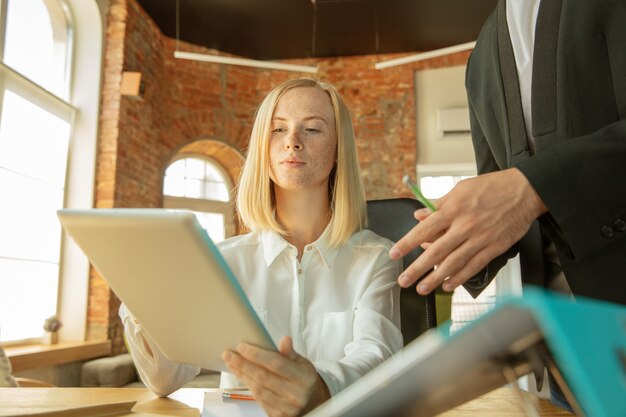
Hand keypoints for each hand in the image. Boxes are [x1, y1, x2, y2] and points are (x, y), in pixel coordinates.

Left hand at [223, 336, 329, 416]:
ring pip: (258, 390)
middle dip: (243, 364)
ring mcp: (286, 408)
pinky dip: (248, 386)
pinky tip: (242, 376)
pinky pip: (259, 400)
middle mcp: (296, 395)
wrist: (313, 404)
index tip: (242, 346)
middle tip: (228, 354)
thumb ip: (291, 353)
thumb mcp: (303, 364)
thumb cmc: (305, 380)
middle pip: (263, 377)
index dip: (258, 355)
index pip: (277, 364)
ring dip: (242, 375)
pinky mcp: (278, 416)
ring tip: (232, 363)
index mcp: (304, 378)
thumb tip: (284, 339)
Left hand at [389, 168, 546, 294]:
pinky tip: (448, 285)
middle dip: (417, 269)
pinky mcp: (494, 248)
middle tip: (403, 281)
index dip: (407, 244)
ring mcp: (480, 239)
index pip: (424, 230)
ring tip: (422, 288)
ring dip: (435, 279)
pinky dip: (460, 278)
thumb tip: (419, 216)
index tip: (394, 254)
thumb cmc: (492, 187)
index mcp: (453, 209)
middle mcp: (464, 226)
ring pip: (453, 263)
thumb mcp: (461, 188)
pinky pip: (473, 266)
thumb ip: (438, 205)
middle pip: (436, 252)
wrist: (526, 190)